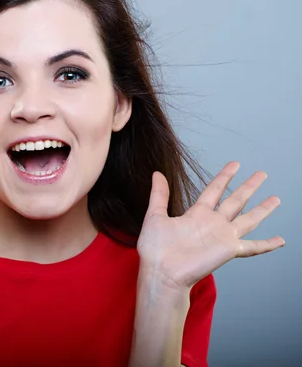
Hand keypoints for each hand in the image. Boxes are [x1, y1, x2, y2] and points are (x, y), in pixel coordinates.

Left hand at [137, 161, 283, 290]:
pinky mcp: (228, 250)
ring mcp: (222, 236)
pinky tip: (280, 241)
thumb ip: (159, 195)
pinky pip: (252, 247)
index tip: (235, 164)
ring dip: (263, 209)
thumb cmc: (155, 248)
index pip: (215, 190)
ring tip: (276, 199)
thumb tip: (157, 173)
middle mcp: (213, 223)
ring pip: (248, 219)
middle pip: (236, 200)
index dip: (225, 176)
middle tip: (262, 174)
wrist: (161, 271)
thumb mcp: (155, 215)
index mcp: (197, 214)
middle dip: (249, 187)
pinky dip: (267, 245)